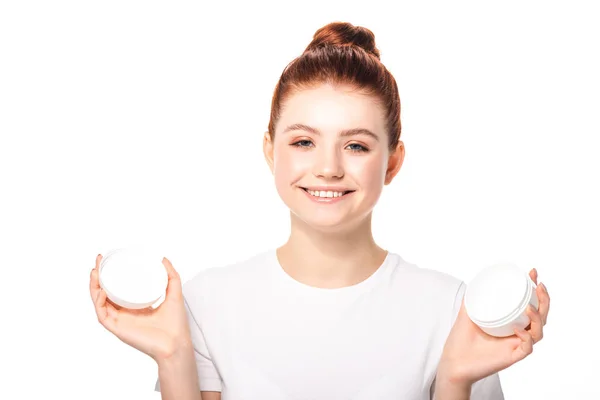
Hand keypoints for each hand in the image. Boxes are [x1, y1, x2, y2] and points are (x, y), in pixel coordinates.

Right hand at [90, 254, 192, 361]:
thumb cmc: (176, 323)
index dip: (111, 275)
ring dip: (94, 287)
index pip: (118, 289)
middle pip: (105, 293)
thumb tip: (163, 258)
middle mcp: (125, 313)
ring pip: (100, 302)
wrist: (176, 342)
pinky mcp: (117, 329)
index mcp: (135, 306)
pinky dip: (99, 303)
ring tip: (95, 272)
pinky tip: (101, 292)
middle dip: (98, 277)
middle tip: (98, 261)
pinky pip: (102, 315)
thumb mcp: (174, 293)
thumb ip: (171, 276)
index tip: (109, 260)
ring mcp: (120, 321)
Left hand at [437, 268, 550, 385]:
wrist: (453, 360)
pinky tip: (519, 330)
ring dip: (538, 317)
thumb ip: (472, 298)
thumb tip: (476, 280)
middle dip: (544, 300)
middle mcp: (517, 333)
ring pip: (538, 332)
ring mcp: (515, 345)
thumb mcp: (466, 312)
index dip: (535, 290)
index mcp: (510, 322)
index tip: (533, 273)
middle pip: (541, 317)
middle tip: (539, 285)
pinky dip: (526, 338)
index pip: (529, 304)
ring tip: (530, 306)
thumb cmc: (460, 339)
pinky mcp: (512, 357)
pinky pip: (527, 348)